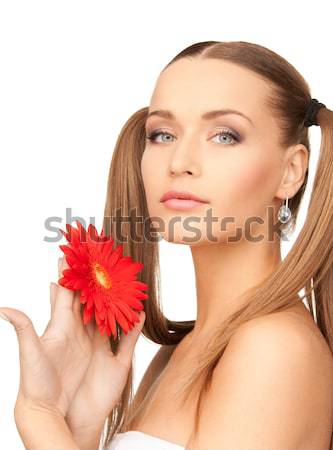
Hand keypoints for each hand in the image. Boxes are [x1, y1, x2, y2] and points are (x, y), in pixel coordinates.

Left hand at [0, 256, 144, 431]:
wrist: (51, 411)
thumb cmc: (37, 382)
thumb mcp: (31, 354)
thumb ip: (24, 329)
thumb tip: (4, 308)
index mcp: (61, 325)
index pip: (67, 293)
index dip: (71, 273)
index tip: (75, 253)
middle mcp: (78, 331)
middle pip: (89, 299)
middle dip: (94, 280)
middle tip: (101, 261)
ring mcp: (92, 343)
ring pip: (105, 313)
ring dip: (112, 298)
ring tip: (120, 282)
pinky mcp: (105, 356)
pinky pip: (121, 335)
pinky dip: (129, 323)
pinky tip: (137, 313)